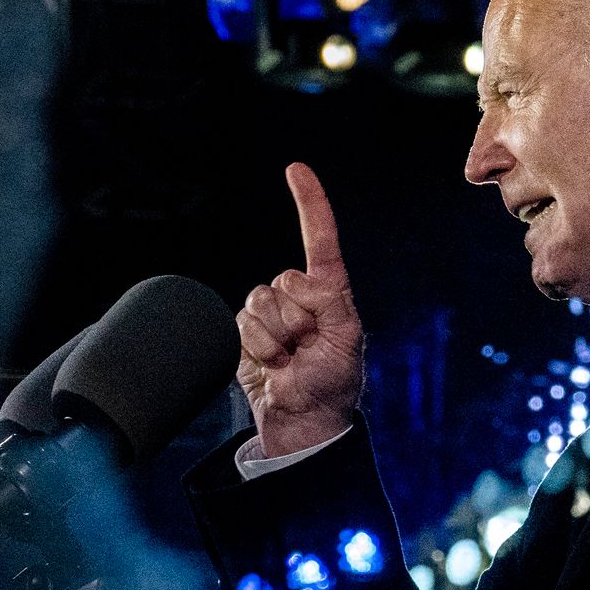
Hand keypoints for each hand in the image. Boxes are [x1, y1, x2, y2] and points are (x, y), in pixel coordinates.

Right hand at [235, 161, 366, 456]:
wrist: (302, 420)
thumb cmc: (333, 383)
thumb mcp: (347, 340)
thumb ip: (330, 303)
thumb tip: (298, 285)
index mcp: (329, 291)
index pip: (320, 239)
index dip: (309, 202)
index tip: (296, 169)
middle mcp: (298, 295)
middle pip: (283, 281)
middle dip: (295, 318)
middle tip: (308, 348)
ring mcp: (271, 313)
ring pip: (259, 302)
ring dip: (275, 338)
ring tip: (290, 359)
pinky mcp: (246, 332)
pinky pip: (242, 325)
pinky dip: (258, 349)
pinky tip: (273, 365)